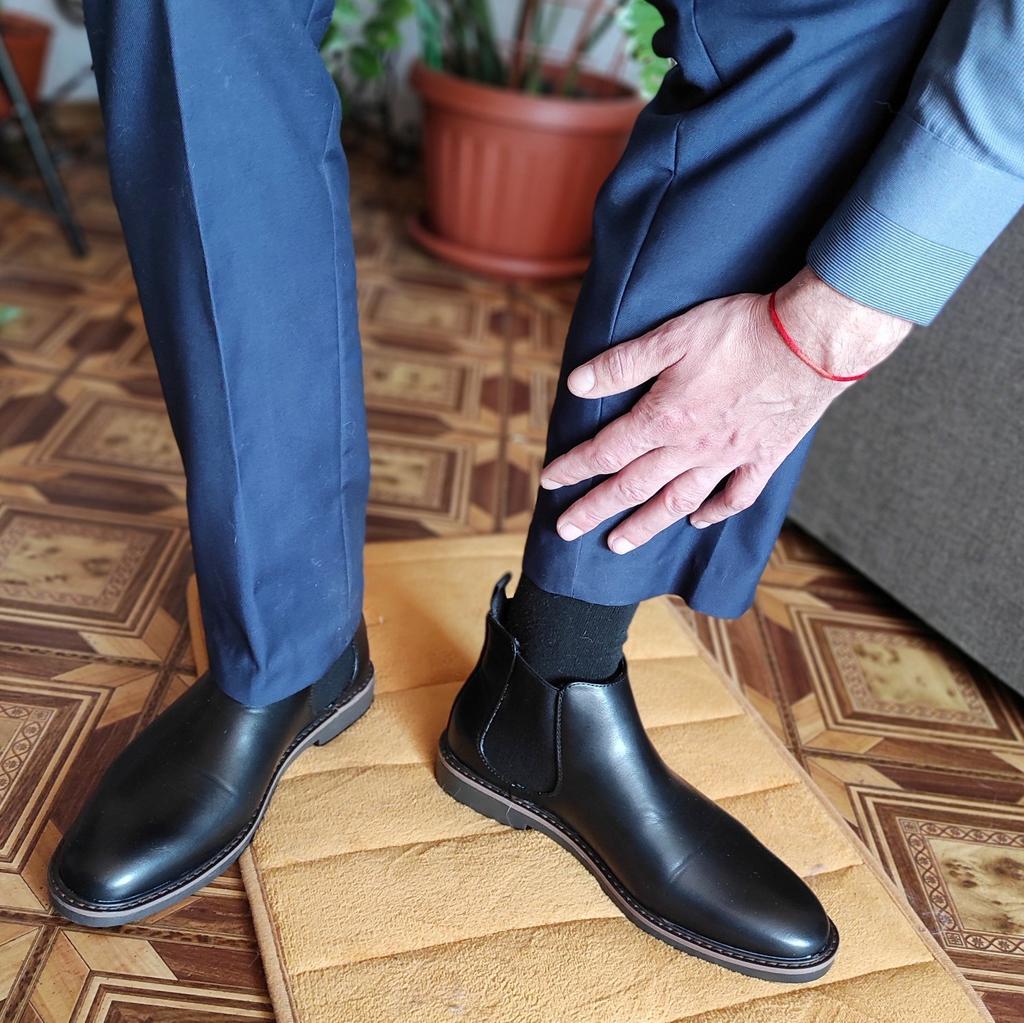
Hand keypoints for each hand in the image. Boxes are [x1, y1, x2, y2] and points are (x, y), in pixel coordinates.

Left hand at [540, 267, 912, 552]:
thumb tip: (577, 385)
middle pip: (632, 487)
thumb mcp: (672, 336)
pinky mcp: (764, 459)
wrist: (814, 341)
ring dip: (643, 525)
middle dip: (594, 510)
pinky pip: (735, 497)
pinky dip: (713, 514)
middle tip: (566, 531)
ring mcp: (729, 458)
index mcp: (664, 418)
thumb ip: (623, 364)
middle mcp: (691, 448)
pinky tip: (696, 523)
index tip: (549, 482)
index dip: (573, 468)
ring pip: (676, 503)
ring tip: (618, 544)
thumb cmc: (742, 331)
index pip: (606, 451)